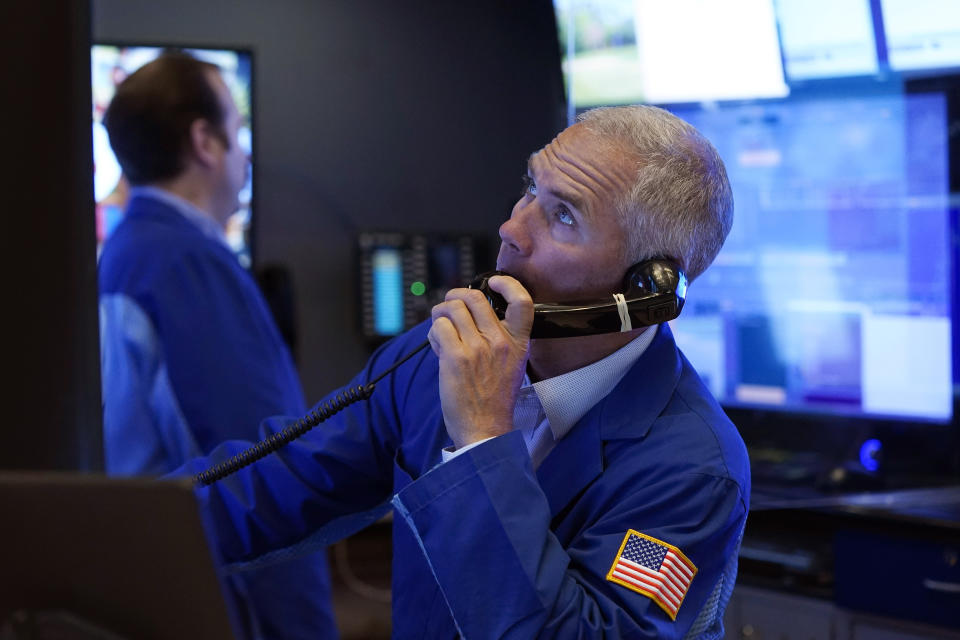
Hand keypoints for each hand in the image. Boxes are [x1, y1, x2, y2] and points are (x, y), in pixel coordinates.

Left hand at [427, 275, 533, 448]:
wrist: (485, 429)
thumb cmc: (494, 400)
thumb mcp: (510, 365)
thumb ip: (498, 339)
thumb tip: (471, 315)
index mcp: (517, 343)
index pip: (522, 301)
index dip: (507, 283)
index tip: (494, 281)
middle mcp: (499, 342)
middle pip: (475, 297)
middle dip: (456, 295)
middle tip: (449, 305)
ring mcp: (477, 348)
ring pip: (452, 309)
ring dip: (440, 314)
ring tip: (441, 328)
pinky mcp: (456, 358)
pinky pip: (439, 328)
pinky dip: (434, 332)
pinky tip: (438, 345)